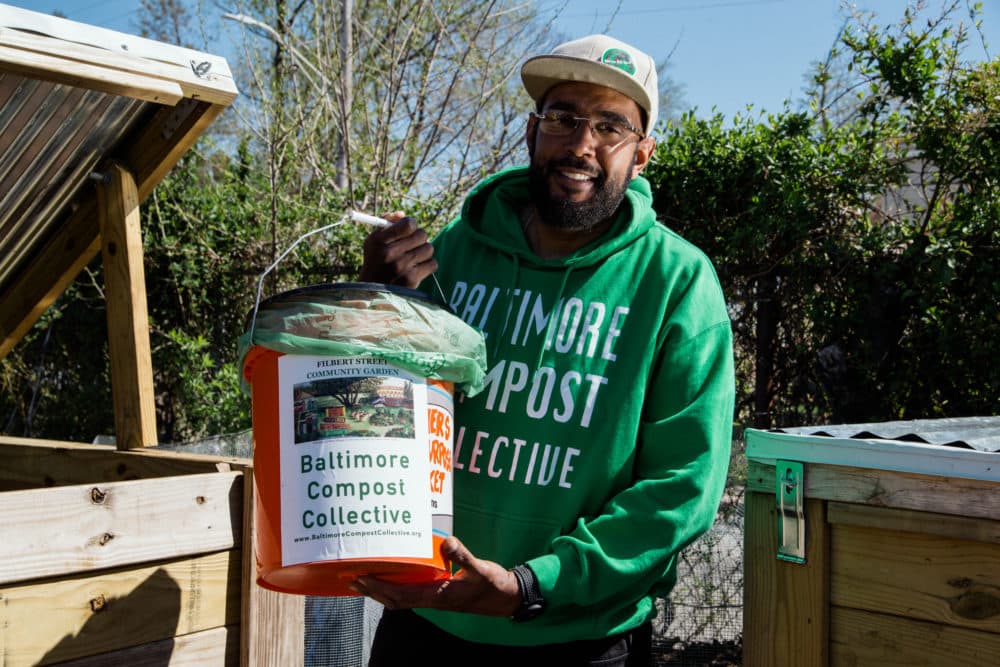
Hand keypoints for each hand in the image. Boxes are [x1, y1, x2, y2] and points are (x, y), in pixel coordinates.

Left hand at [349, 536, 521, 616]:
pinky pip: (410, 594)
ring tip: (363, 581)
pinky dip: (394, 589)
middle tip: (352, 578)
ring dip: (380, 592)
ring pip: (400, 600)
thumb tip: (446, 542)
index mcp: (437, 596)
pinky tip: (391, 578)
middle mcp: (432, 600)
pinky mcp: (438, 595)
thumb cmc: (492, 584)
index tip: (361, 578)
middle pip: (394, 600)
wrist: (504, 598)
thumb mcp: (480, 568)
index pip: (400, 594)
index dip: (379, 587)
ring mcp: (434, 599)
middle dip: (372, 591)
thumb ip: (463, 555)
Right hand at [358, 211, 437, 288]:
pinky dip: (428, 265)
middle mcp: (389, 253)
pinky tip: (418, 267)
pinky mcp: (411, 279)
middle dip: (419, 238)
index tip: (409, 230)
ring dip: (424, 252)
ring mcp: (401, 267)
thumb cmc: (375, 261)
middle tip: (413, 244)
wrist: (372, 292)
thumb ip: (387, 222)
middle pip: (422, 235)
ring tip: (414, 257)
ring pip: (429, 249)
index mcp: (379, 241)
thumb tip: (402, 214)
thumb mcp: (374, 241)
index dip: (412, 225)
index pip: (408, 224)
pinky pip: (432, 264)